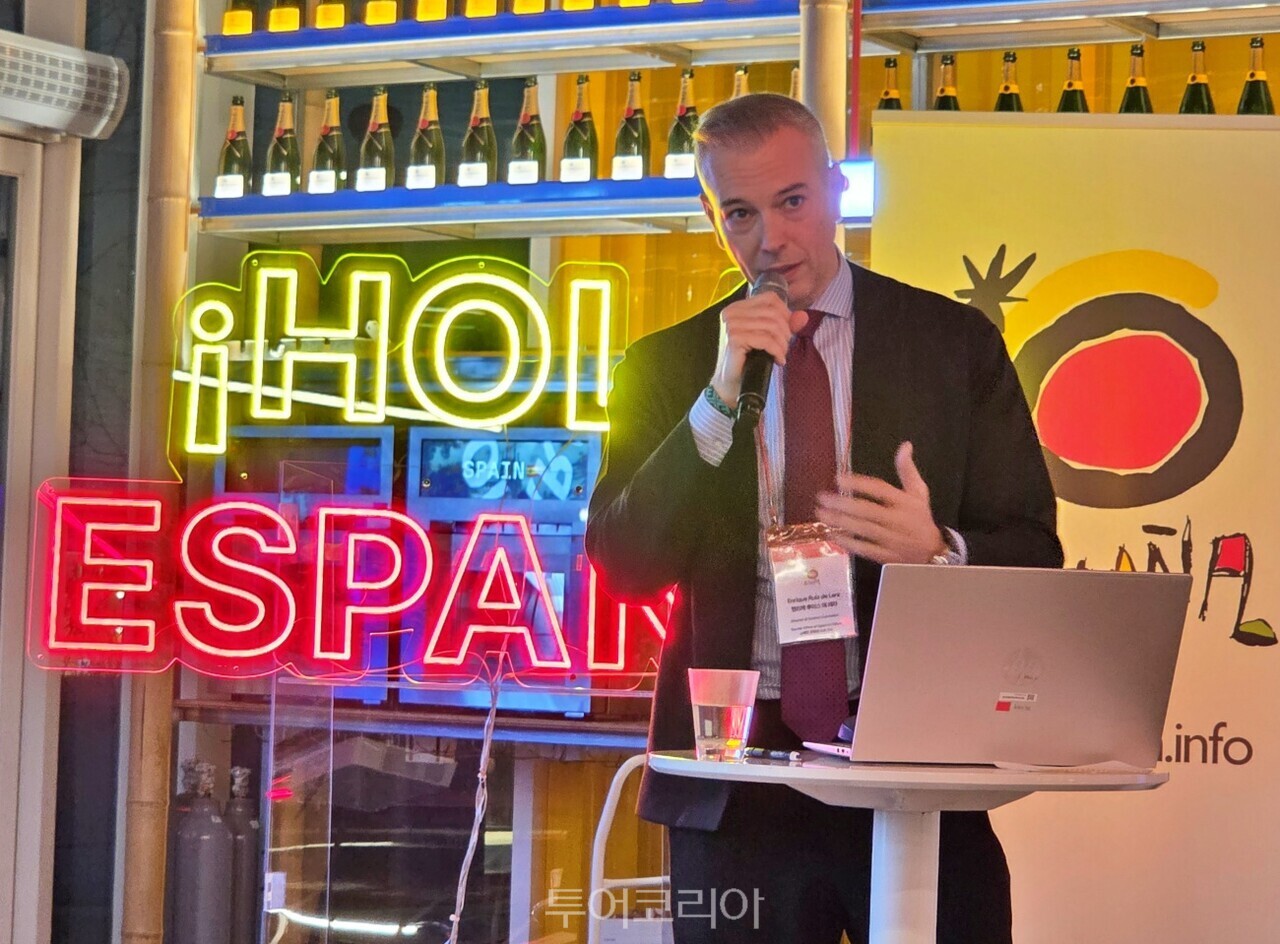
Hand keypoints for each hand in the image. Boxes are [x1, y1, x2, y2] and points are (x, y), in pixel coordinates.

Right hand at [710, 295, 809, 406]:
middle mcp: (731, 313)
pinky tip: (777, 360)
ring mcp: (731, 325)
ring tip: (780, 355)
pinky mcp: (734, 339)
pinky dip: (777, 351)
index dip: (785, 314)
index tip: (786, 332)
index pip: (770, 299)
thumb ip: (785, 325)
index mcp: (737, 307)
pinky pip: (766, 340)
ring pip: (772, 326)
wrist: (730, 384)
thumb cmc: (748, 360)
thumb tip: (803, 316)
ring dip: (782, 344)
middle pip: (773, 313)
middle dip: (785, 332)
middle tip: (783, 348)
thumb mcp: (769, 338)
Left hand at [815, 442, 948, 563]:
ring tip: (821, 513)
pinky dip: (847, 542)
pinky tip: (832, 534)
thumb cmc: (920, 518)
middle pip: (866, 510)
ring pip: (862, 529)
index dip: (858, 483)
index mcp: (905, 502)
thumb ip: (907, 469)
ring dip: (839, 521)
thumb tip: (905, 445)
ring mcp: (891, 539)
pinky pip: (864, 548)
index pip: (879, 489)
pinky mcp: (885, 556)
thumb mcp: (919, 492)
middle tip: (821, 497)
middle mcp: (897, 520)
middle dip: (842, 503)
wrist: (933, 552)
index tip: (838, 478)